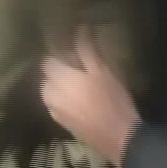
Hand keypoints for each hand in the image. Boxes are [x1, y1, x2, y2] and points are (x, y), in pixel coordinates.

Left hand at [41, 29, 140, 166]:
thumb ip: (86, 49)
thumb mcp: (101, 71)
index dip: (59, 57)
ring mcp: (54, 112)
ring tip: (82, 88)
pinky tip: (82, 104)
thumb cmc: (111, 100)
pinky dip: (65, 102)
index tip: (73, 57)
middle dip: (59, 73)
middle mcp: (49, 95)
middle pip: (48, 78)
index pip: (47, 61)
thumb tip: (79, 28)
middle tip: (80, 72)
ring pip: (51, 93)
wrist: (119, 139)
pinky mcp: (61, 125)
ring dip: (61, 89)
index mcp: (57, 79)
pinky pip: (58, 107)